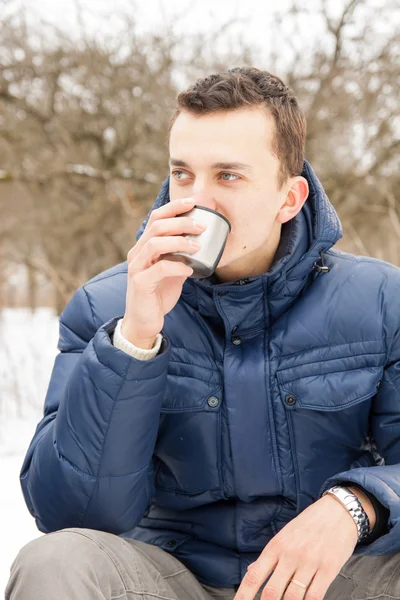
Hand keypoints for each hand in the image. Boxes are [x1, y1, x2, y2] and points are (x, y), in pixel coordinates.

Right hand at [122, 196, 206, 347]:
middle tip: (201, 226)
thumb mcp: (172, 272)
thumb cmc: (158, 295)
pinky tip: (189, 269)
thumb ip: (180, 257)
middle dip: (181, 222)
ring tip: (197, 245)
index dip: (173, 207)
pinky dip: (177, 266)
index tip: (192, 202)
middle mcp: (137, 254)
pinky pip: (159, 268)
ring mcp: (136, 268)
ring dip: (179, 241)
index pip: (156, 218)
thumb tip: (200, 244)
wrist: (144, 322)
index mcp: (144, 247)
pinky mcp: (140, 283)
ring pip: (155, 243)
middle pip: (156, 227)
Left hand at [234, 494, 358, 599]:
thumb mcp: (285, 534)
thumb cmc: (310, 523)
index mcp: (276, 546)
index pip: (255, 575)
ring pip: (293, 597)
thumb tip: (251, 572)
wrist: (338, 511)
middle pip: (272, 592)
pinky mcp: (328, 569)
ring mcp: (310, 562)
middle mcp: (290, 554)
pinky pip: (314, 596)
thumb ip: (270, 556)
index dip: (244, 594)